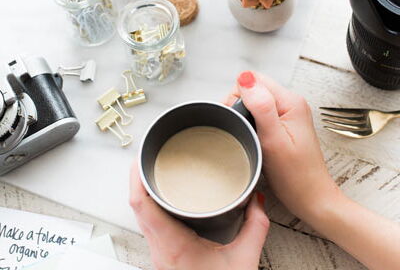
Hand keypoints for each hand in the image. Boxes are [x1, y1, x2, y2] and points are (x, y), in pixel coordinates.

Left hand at [129, 162, 268, 269]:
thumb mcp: (244, 260)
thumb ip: (255, 226)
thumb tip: (258, 199)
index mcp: (173, 245)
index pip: (141, 204)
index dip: (136, 177)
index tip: (141, 158)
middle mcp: (159, 249)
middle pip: (136, 205)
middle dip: (138, 176)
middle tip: (147, 155)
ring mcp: (158, 253)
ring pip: (139, 214)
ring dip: (142, 189)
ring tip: (151, 168)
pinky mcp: (162, 255)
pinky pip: (147, 223)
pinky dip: (149, 203)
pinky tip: (160, 194)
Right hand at [224, 71, 342, 222]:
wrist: (311, 198)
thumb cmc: (295, 176)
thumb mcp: (274, 140)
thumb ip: (261, 106)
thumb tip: (245, 78)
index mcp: (290, 102)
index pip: (254, 80)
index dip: (238, 97)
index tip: (238, 120)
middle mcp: (291, 103)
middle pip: (254, 88)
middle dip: (240, 106)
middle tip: (244, 131)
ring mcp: (289, 113)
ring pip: (255, 101)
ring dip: (245, 115)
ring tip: (250, 136)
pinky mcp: (285, 123)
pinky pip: (260, 112)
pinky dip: (252, 123)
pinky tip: (254, 138)